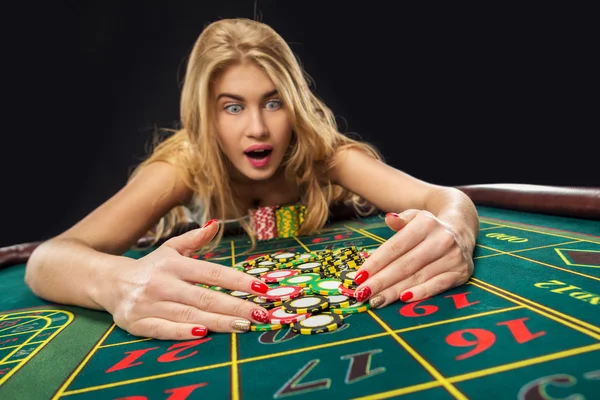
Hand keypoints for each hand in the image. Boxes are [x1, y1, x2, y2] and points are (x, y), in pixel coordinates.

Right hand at [100, 220, 270, 339]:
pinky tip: (204, 334)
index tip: (262, 288)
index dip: (238, 281)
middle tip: (261, 314)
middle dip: (236, 306)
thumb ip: (194, 239)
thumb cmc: (150, 267)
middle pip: (205, 297)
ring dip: (219, 322)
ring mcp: (150, 304)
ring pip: (190, 315)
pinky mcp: (138, 323)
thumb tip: (215, 224)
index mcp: (174, 264)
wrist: (109, 282)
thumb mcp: (170, 249)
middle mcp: (163, 283)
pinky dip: (183, 332)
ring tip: (244, 326)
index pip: (213, 272)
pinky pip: (164, 330)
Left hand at [353, 210, 474, 307]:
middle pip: (404, 265)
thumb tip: (389, 219)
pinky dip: (421, 293)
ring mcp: (453, 257)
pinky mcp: (461, 272)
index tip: (359, 277)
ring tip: (376, 300)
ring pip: (418, 277)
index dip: (376, 263)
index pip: (395, 247)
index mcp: (426, 224)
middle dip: (380, 282)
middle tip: (362, 294)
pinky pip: (438, 286)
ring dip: (394, 291)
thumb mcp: (414, 217)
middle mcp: (442, 240)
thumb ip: (400, 220)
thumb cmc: (428, 227)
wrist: (461, 229)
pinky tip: (403, 299)